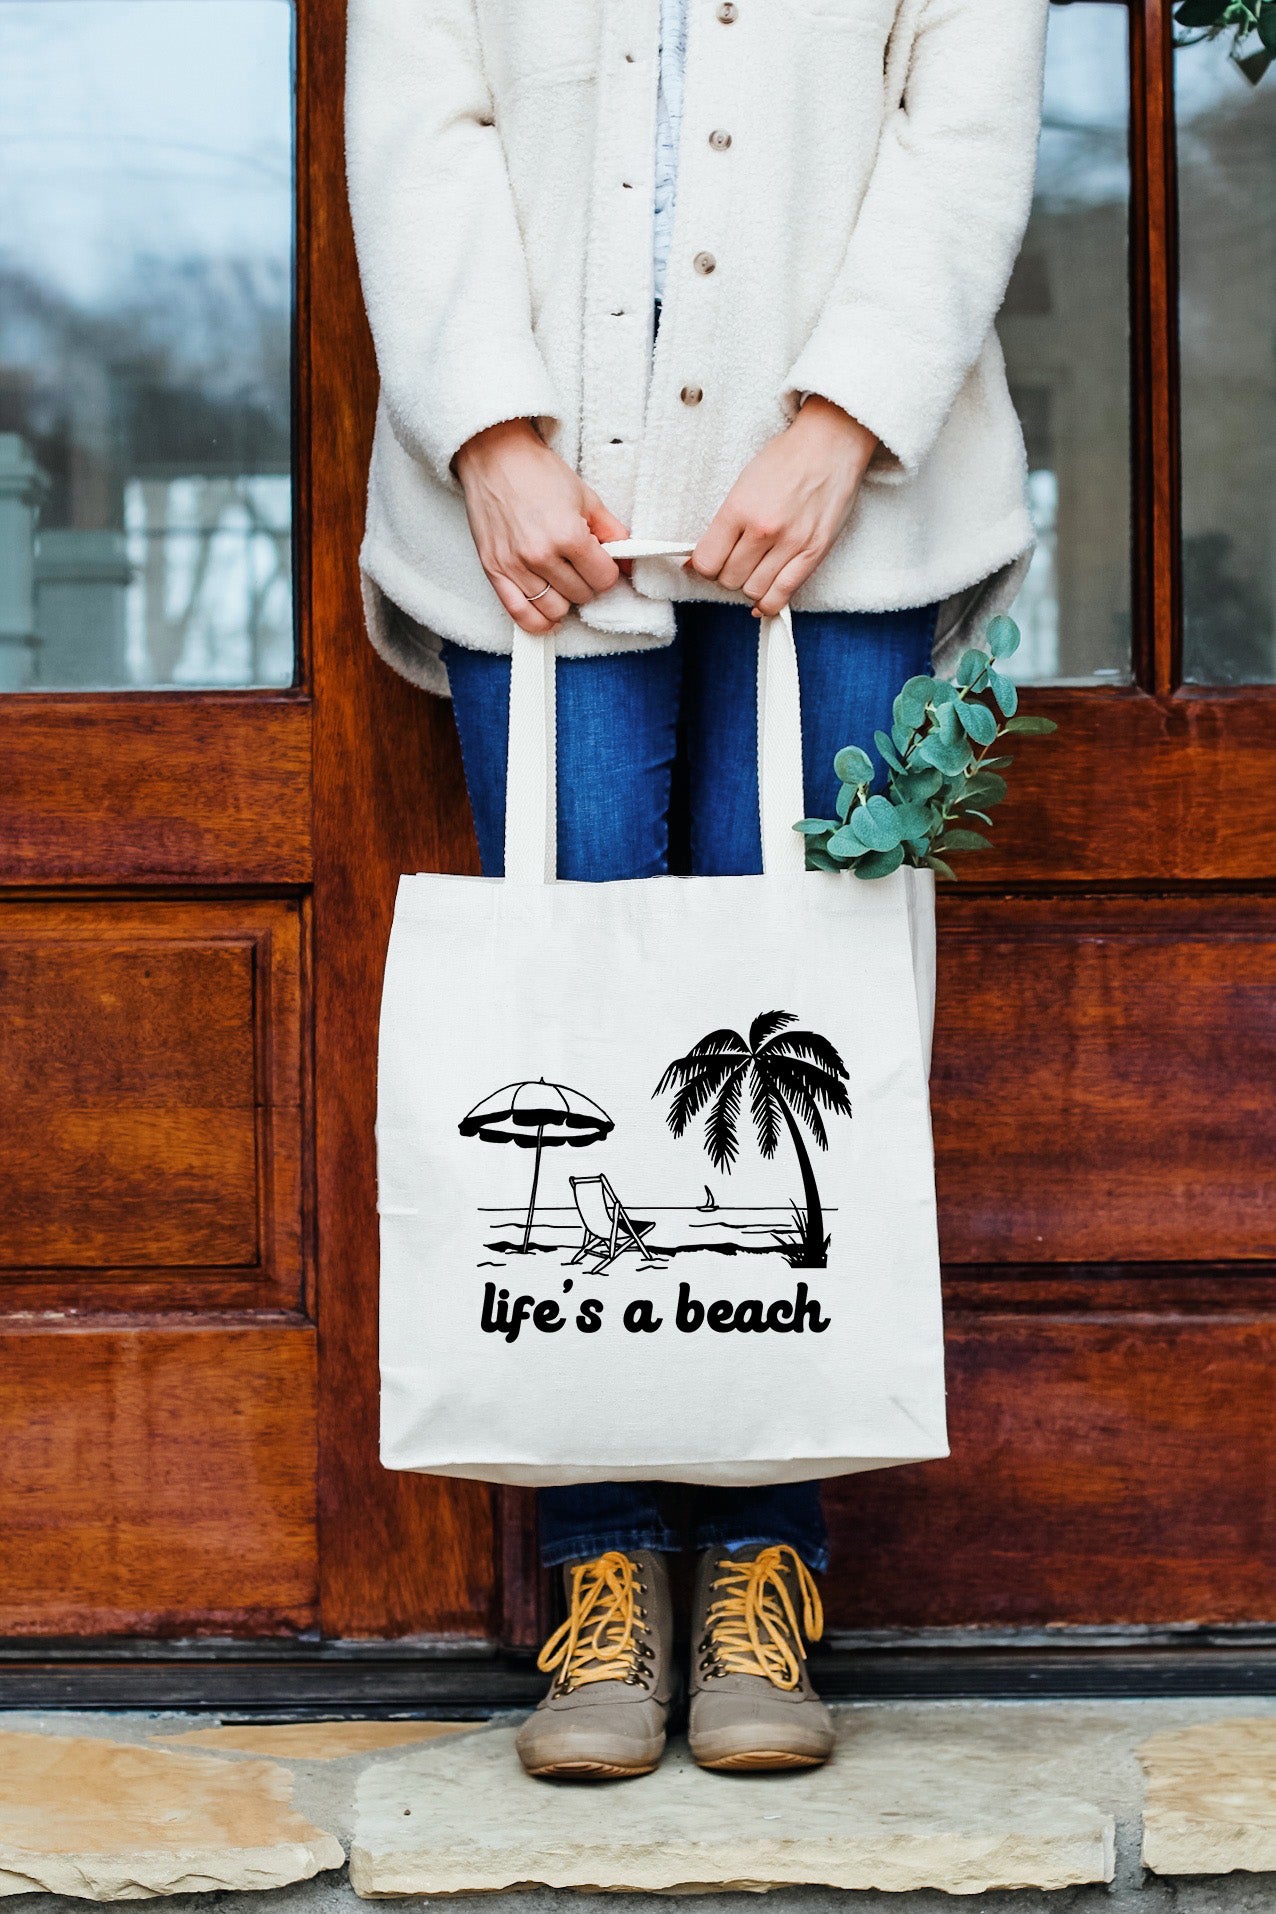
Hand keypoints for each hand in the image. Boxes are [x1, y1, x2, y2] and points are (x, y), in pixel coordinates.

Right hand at [454, 420, 626, 634]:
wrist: (494, 457)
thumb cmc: (538, 473)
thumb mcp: (586, 497)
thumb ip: (613, 533)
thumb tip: (628, 562)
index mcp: (568, 534)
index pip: (604, 579)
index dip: (608, 571)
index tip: (601, 562)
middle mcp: (541, 555)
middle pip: (582, 596)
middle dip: (587, 583)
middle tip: (579, 565)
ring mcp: (515, 566)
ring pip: (555, 610)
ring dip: (565, 600)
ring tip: (562, 581)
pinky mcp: (494, 571)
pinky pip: (520, 615)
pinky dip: (538, 622)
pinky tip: (549, 617)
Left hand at [689, 397, 877, 616]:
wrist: (830, 444)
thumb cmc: (786, 460)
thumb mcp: (744, 484)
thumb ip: (722, 524)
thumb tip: (697, 562)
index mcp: (739, 508)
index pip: (707, 562)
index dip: (704, 566)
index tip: (711, 561)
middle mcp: (763, 529)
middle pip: (729, 579)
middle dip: (727, 575)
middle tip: (736, 562)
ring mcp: (791, 543)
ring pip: (754, 591)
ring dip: (749, 586)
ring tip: (754, 571)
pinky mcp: (814, 552)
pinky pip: (783, 595)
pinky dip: (769, 603)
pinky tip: (764, 598)